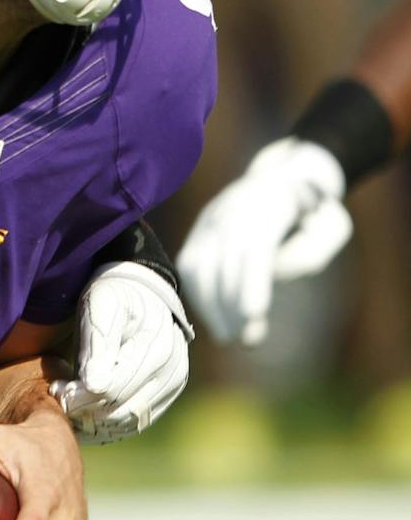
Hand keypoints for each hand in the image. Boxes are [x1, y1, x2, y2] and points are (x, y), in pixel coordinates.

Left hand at [49, 261, 190, 443]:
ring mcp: (170, 386)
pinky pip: (135, 423)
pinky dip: (108, 425)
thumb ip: (98, 345)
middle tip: (58, 398)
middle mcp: (171, 372)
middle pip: (122, 409)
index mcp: (156, 348)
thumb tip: (95, 387)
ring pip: (128, 422)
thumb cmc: (114, 297)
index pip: (114, 388)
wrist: (140, 294)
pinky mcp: (164, 396)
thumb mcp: (102, 307)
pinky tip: (83, 414)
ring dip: (94, 421)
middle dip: (85, 409)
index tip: (57, 389)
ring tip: (68, 404)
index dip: (82, 395)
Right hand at [176, 137, 350, 345]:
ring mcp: (209, 218)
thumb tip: (268, 278)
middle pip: (223, 260)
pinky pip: (188, 266)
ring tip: (227, 336)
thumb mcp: (332, 228)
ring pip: (198, 264)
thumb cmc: (315, 214)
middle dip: (231, 304)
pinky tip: (214, 318)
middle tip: (246, 341)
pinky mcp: (197, 231)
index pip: (254, 246)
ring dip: (210, 305)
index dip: (251, 281)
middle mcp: (231, 207)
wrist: (282, 179)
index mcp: (268, 201)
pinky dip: (197, 295)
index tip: (253, 315)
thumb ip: (307, 254)